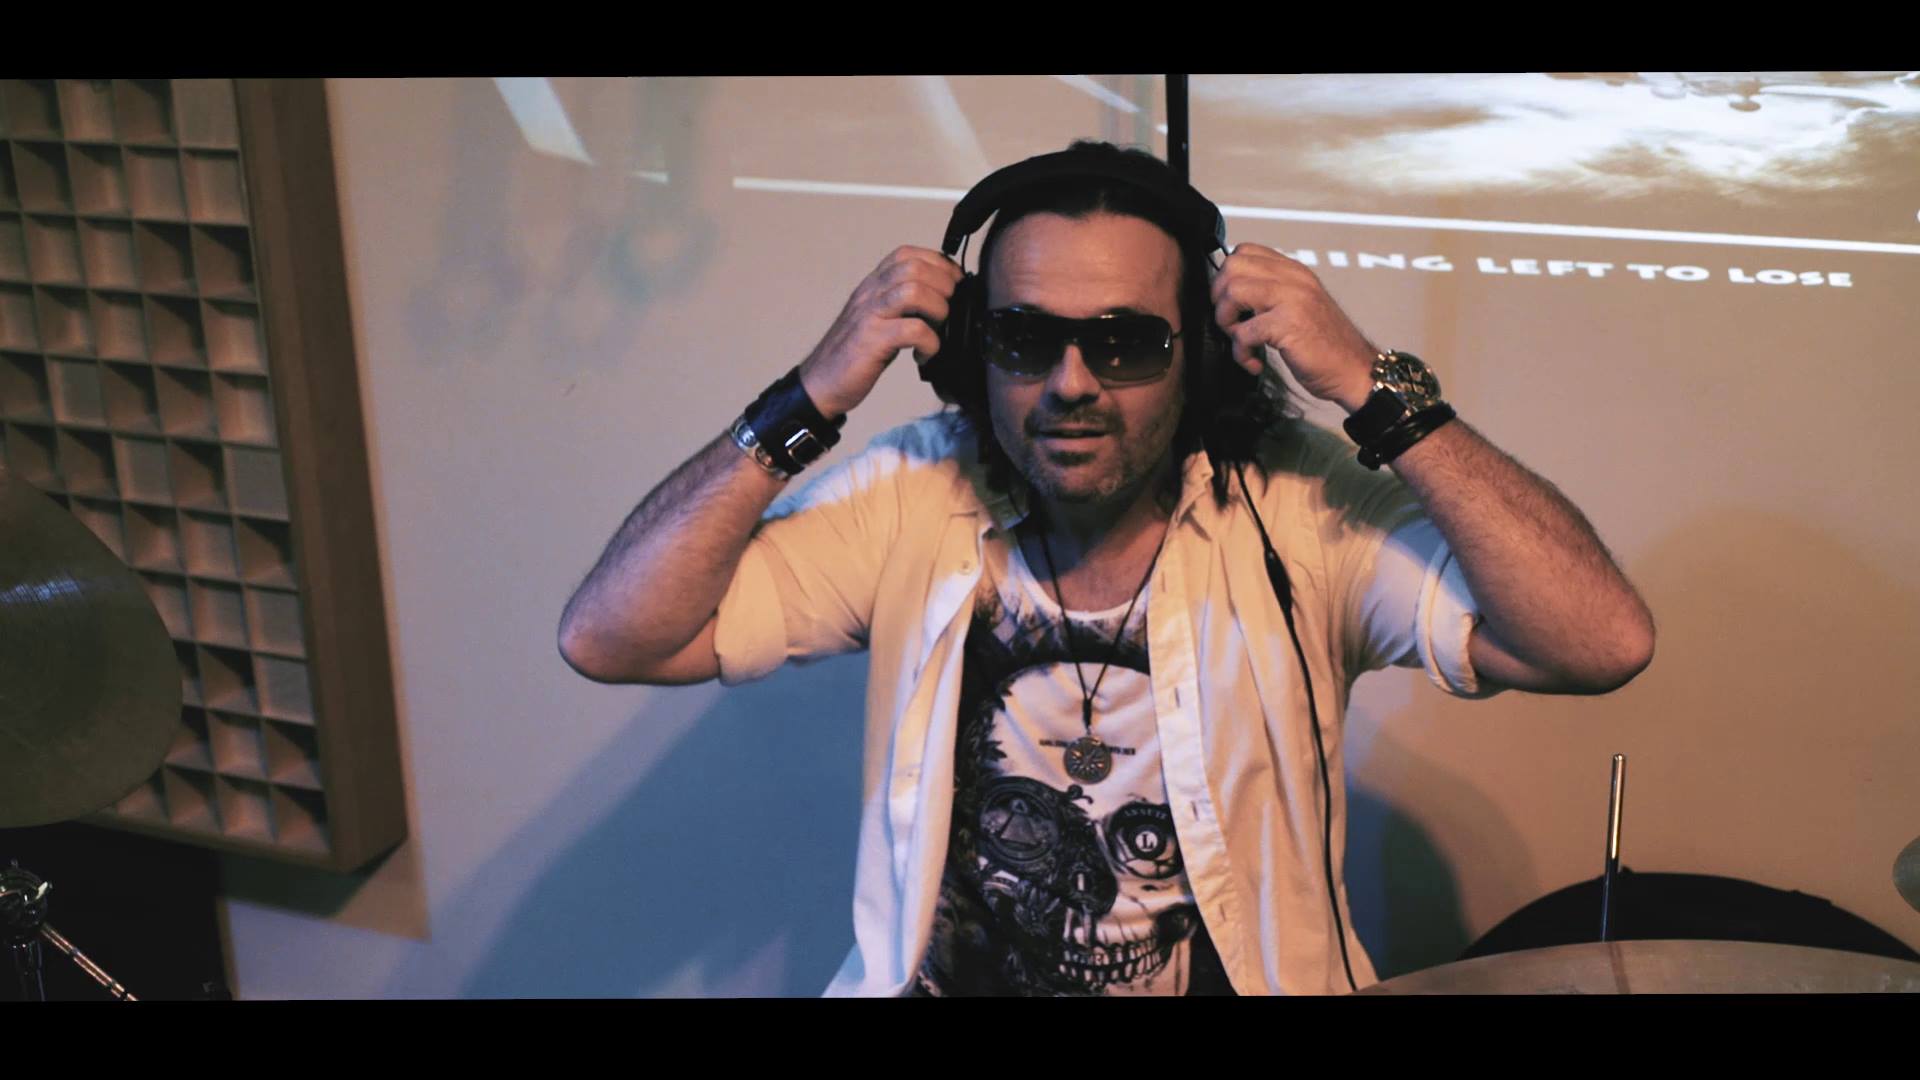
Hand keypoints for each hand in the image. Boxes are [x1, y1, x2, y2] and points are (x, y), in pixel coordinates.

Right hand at [797, 246, 961, 418]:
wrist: (820, 382)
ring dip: (938, 309)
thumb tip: (942, 301)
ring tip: (937, 328)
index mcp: (873, 285)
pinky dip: (929, 343)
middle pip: (914, 266)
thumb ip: (902, 305)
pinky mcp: (871, 340)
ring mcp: (869, 315)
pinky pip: (912, 330)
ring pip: (914, 291)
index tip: (952, 284)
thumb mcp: (878, 318)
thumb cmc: (854, 353)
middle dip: (943, 286)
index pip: (906, 254)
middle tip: (947, 310)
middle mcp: (870, 293)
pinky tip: (924, 354)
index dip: (937, 264)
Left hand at [1210, 243, 1379, 412]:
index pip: (1245, 252)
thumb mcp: (1299, 307)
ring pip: (1233, 292)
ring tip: (1243, 342)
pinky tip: (1255, 363)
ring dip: (1227, 323)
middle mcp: (1294, 279)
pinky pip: (1243, 332)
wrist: (1355, 371)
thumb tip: (1230, 295)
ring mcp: (1292, 298)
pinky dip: (1241, 353)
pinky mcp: (1288, 324)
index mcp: (1294, 272)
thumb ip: (1272, 294)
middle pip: (1233, 267)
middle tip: (1233, 324)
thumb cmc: (1327, 346)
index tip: (1233, 304)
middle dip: (1220, 298)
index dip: (1227, 278)